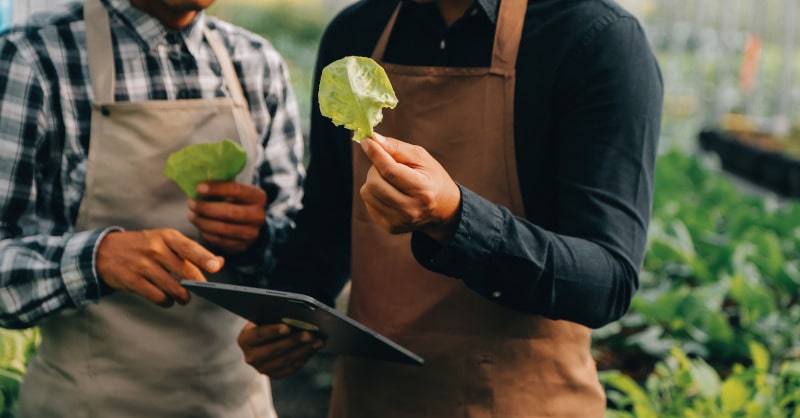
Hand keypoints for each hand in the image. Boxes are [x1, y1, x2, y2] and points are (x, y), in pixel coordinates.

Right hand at [95, 229, 223, 306]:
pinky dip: (167, 302)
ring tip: (184, 297)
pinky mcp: (132, 281)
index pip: (189, 247)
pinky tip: (168, 299)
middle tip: (202, 289)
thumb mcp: (167, 241)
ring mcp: (142, 265)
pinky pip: (158, 297)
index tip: (215, 267)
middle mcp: (155, 249)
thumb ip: (193, 252)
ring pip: (173, 288)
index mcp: (167, 236)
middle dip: (198, 285)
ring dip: (183, 297)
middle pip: (185, 272)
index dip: (204, 258)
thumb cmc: (145, 246)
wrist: (105, 251)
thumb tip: (219, 262)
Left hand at [188, 181, 267, 254]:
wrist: (250, 225)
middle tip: (191, 203)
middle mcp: (258, 215)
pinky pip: (220, 240)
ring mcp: (251, 233)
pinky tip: (199, 225)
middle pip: (229, 212)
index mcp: (258, 197)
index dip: (217, 188)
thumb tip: (198, 186)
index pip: (237, 190)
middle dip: (206, 208)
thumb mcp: (236, 192)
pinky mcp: (242, 246)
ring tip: (192, 215)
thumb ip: (222, 187)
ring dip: (202, 221)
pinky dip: (206, 233)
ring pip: (222, 228)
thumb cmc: (237, 202)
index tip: (199, 187)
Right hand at [237, 322, 324, 378]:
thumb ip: (274, 317)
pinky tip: (315, 348)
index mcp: (245, 340)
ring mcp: (262, 368)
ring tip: (318, 341)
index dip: (273, 331)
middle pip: (274, 349)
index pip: (259, 335)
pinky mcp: (274, 375)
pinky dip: (305, 357)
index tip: (287, 327)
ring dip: (304, 350)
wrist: (265, 338)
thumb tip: (295, 315)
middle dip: (294, 341)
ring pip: (286, 360)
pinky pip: (292, 367)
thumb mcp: (265, 318)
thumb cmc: (267, 321)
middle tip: (310, 334)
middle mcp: (250, 357)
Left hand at [359, 133, 460, 241]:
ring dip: (374, 181)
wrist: (442, 208)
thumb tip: (372, 139)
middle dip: (375, 168)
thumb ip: (397, 147)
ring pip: (367, 193)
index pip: (390, 171)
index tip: (367, 141)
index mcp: (422, 190)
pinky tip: (390, 194)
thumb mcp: (421, 158)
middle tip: (385, 164)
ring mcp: (399, 221)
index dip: (376, 154)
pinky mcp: (390, 227)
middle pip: (375, 182)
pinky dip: (375, 194)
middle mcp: (411, 209)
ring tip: (390, 180)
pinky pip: (368, 203)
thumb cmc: (430, 177)